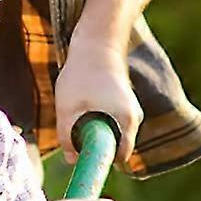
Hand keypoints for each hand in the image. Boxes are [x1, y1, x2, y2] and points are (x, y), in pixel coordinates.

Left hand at [54, 39, 141, 163]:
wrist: (97, 39)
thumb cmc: (82, 73)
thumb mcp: (67, 109)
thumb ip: (68, 138)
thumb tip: (71, 160)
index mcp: (126, 122)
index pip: (117, 157)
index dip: (99, 161)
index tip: (80, 157)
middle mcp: (134, 117)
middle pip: (113, 144)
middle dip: (93, 144)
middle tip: (71, 132)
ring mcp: (129, 107)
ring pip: (109, 130)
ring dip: (91, 127)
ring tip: (76, 109)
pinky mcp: (122, 99)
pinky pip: (108, 118)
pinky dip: (94, 116)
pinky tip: (82, 98)